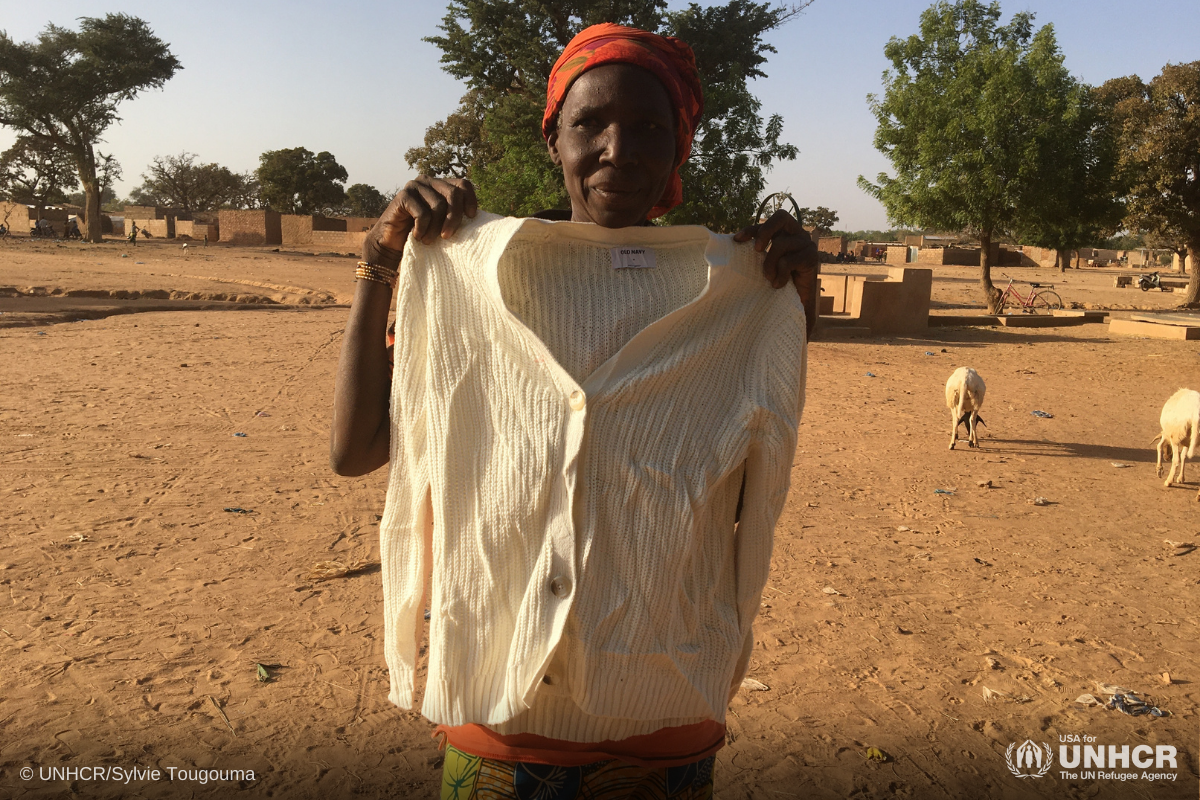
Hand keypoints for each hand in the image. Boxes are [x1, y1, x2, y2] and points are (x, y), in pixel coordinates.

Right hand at [362, 176, 477, 269]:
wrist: (392, 242)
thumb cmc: (422, 233)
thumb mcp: (443, 223)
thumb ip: (456, 215)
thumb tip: (479, 218)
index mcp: (441, 185)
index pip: (463, 184)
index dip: (470, 199)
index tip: (471, 217)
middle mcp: (429, 181)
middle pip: (453, 194)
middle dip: (454, 218)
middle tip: (448, 237)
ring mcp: (415, 186)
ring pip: (438, 205)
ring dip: (435, 228)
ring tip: (429, 241)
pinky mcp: (403, 196)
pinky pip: (422, 213)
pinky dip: (422, 229)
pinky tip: (417, 237)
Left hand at [734, 210, 819, 333]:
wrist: (797, 303)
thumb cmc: (777, 281)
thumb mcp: (764, 263)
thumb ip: (757, 251)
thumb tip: (733, 241)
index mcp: (784, 233)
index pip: (766, 223)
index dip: (750, 229)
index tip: (737, 240)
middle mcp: (797, 234)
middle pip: (781, 216)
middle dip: (765, 231)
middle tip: (756, 250)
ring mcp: (806, 244)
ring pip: (780, 244)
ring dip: (770, 264)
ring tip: (769, 278)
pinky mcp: (812, 257)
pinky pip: (788, 261)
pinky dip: (780, 275)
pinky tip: (778, 285)